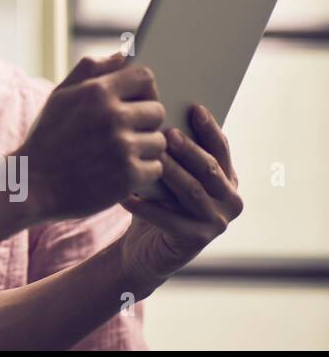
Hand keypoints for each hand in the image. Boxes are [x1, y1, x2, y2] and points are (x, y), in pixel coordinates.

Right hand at [18, 52, 168, 220]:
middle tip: (123, 133)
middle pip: (156, 110)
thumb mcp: (59, 96)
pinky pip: (156, 167)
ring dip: (144, 148)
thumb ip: (90, 70)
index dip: (144, 89)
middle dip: (143, 121)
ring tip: (119, 154)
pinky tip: (120, 172)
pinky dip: (142, 172)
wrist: (32, 185)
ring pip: (159, 141)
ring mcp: (123, 147)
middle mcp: (113, 116)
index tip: (136, 100)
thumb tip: (122, 54)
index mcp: (96, 92)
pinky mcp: (129, 176)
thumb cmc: (47, 138)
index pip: (145, 77)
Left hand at [116, 104, 242, 286]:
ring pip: (191, 190)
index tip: (194, 107)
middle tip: (167, 132)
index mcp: (228, 179)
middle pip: (209, 168)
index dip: (209, 128)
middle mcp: (230, 201)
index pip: (221, 148)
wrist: (145, 249)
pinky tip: (126, 195)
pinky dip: (145, 206)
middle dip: (189, 149)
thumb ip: (174, 151)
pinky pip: (168, 219)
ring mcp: (216, 222)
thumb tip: (159, 112)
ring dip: (170, 171)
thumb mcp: (168, 174)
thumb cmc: (156, 200)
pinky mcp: (195, 240)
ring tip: (150, 155)